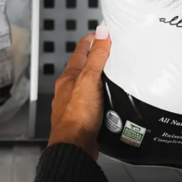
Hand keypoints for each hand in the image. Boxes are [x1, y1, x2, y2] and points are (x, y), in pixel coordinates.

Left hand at [48, 27, 111, 159]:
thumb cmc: (77, 115)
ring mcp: (74, 105)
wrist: (74, 147)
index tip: (100, 33)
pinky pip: (93, 103)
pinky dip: (101, 97)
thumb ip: (96, 57)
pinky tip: (109, 100)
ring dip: (99, 79)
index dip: (90, 41)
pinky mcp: (83, 119)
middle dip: (95, 59)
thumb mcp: (89, 80)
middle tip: (108, 50)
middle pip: (82, 69)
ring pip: (87, 87)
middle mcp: (68, 90)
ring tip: (112, 74)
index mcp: (68, 78)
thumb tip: (102, 33)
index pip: (80, 52)